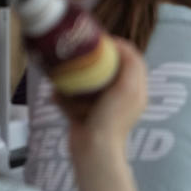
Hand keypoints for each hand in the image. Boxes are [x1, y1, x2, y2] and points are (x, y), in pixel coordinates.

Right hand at [56, 37, 146, 155]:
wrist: (94, 150)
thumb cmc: (112, 117)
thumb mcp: (128, 88)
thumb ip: (130, 65)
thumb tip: (120, 45)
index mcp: (135, 89)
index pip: (131, 58)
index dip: (117, 45)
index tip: (99, 40)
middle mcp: (121, 96)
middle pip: (107, 68)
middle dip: (92, 61)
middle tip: (79, 52)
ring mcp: (102, 106)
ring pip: (87, 83)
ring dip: (74, 79)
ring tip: (63, 73)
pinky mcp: (85, 115)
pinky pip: (72, 99)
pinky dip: (64, 97)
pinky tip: (55, 95)